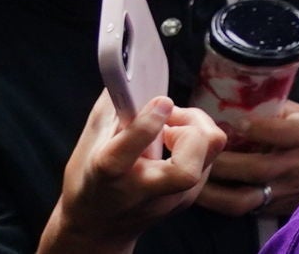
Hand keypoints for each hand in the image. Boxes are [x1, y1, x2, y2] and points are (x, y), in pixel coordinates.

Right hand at [44, 91, 224, 253]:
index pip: (127, 153)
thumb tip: (125, 69)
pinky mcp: (189, 198)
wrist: (97, 228)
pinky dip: (198, 140)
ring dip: (197, 129)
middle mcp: (142, 191)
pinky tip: (176, 141)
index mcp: (108, 175)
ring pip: (210, 156)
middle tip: (172, 120)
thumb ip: (110, 110)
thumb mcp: (88, 146)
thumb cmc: (90, 182)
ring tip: (172, 128)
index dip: (147, 124)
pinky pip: (211, 157)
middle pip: (186, 168)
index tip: (160, 101)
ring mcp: (170, 199)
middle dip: (190, 131)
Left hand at [191, 98, 298, 219]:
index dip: (249, 127)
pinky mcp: (278, 208)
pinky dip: (223, 203)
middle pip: (251, 167)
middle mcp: (294, 164)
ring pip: (242, 197)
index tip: (226, 120)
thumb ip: (281, 112)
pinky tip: (208, 195)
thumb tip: (245, 101)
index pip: (275, 131)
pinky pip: (246, 209)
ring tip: (193, 180)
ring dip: (213, 191)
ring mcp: (285, 190)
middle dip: (219, 161)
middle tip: (194, 151)